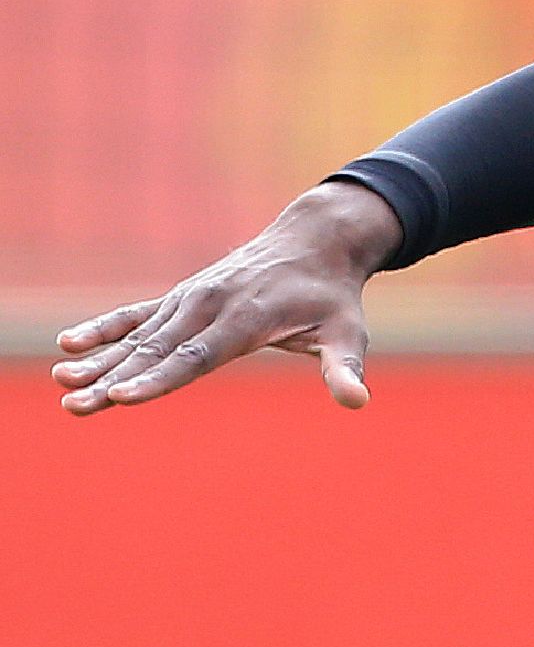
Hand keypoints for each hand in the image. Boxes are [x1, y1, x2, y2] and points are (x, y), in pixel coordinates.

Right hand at [51, 182, 401, 416]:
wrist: (315, 240)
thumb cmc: (332, 296)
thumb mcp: (347, 331)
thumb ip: (345, 367)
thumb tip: (358, 402)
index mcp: (247, 318)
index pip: (197, 356)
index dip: (160, 379)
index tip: (123, 398)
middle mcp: (211, 305)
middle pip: (156, 350)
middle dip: (114, 380)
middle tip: (75, 406)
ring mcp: (191, 298)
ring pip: (140, 335)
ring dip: (100, 359)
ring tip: (62, 381)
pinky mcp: (182, 296)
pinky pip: (138, 314)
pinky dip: (105, 327)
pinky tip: (69, 343)